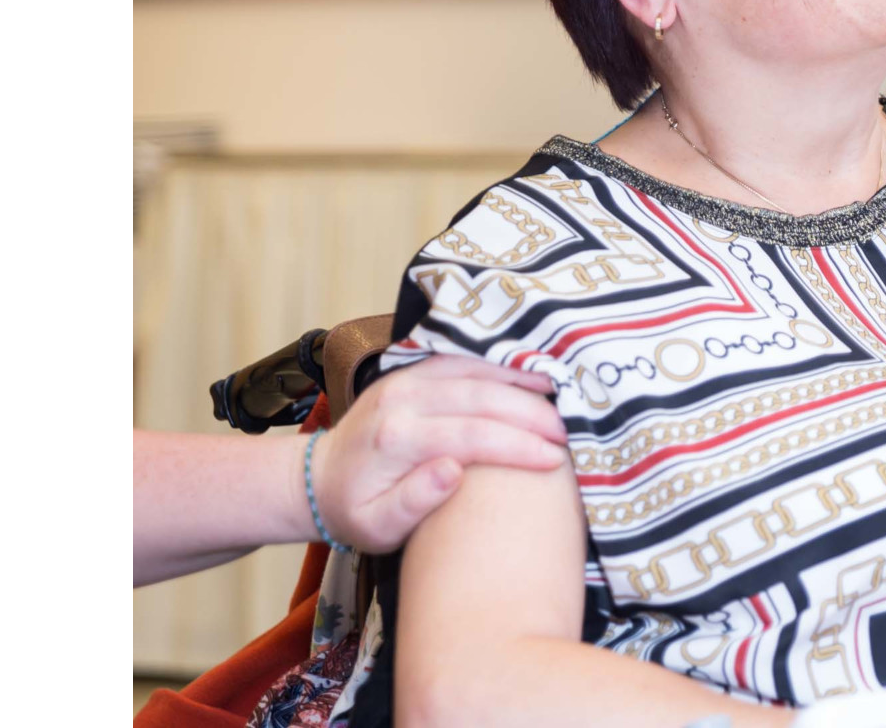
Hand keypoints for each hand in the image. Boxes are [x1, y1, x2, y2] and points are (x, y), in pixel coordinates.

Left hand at [309, 355, 569, 552]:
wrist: (316, 479)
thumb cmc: (354, 512)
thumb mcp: (376, 527)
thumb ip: (413, 502)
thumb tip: (453, 471)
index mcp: (396, 438)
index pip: (470, 435)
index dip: (517, 446)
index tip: (555, 460)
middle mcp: (402, 399)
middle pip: (480, 396)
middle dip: (530, 413)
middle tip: (568, 433)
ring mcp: (406, 378)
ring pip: (475, 370)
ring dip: (520, 381)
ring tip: (560, 398)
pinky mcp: (411, 371)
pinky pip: (463, 359)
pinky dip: (500, 366)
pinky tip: (529, 376)